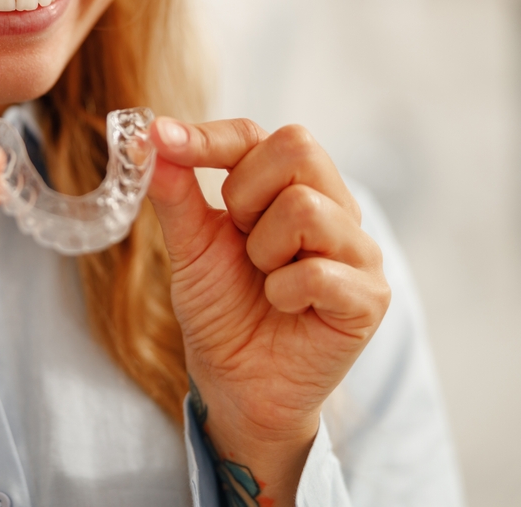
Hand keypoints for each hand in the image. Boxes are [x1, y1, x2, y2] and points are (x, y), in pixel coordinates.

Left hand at [148, 118, 389, 503]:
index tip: (160, 139)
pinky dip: (283, 291)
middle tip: (240, 240)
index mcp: (290, 186)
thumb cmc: (222, 310)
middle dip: (245, 195)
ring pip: (306, 208)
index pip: (256, 135)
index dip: (207, 138)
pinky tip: (283, 306)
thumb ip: (176, 193)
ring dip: (263, 251)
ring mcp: (358, 250)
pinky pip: (319, 271)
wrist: (237, 385)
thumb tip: (151, 137)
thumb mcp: (190, 246)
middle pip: (298, 148)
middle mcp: (333, 207)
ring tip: (264, 279)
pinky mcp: (369, 297)